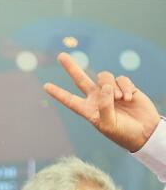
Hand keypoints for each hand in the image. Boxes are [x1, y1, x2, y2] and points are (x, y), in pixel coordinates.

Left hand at [44, 52, 159, 151]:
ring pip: (104, 77)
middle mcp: (97, 98)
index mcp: (88, 110)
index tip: (45, 86)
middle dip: (71, 68)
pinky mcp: (125, 86)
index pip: (69, 100)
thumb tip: (105, 87)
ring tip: (120, 100)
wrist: (144, 131)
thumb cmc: (123, 133)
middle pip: (81, 80)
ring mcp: (110, 91)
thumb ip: (104, 106)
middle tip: (60, 56)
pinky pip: (121, 79)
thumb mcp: (109, 125)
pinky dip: (124, 87)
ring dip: (112, 87)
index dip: (58, 93)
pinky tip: (129, 98)